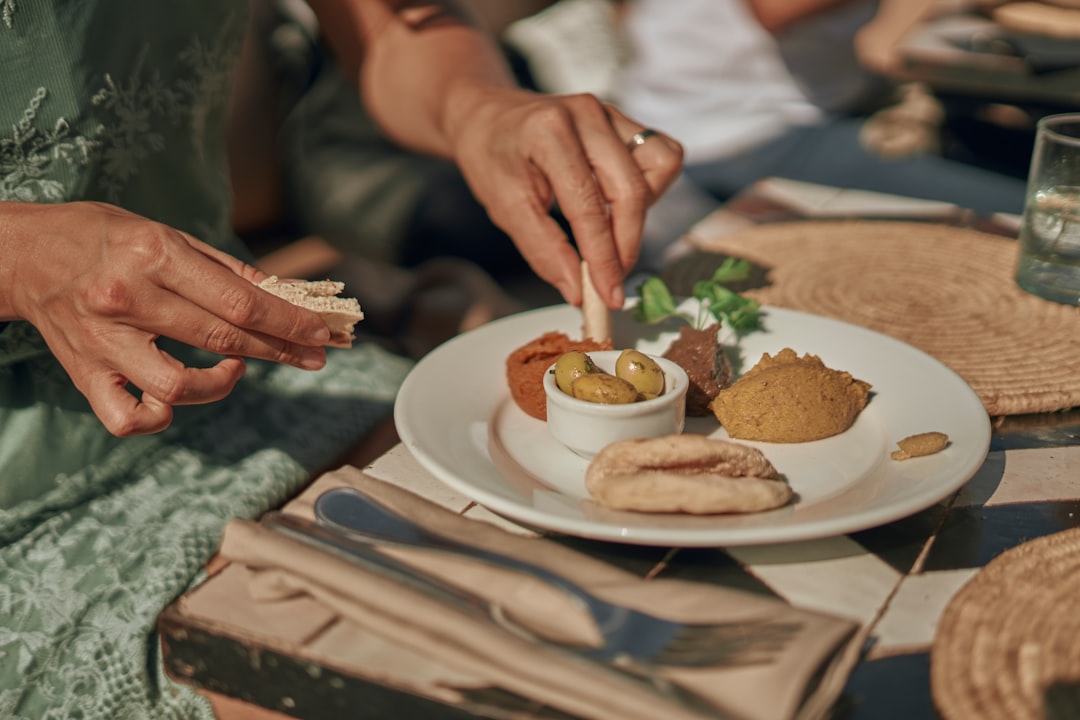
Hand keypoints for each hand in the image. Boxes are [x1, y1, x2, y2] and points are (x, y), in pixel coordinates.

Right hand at [5, 202, 333, 436]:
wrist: (22, 255)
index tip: (320, 335)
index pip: (238, 302)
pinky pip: (126, 418)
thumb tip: (283, 296)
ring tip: (234, 368)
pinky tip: (174, 400)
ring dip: (220, 385)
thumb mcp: (167, 233)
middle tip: (313, 357)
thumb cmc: (104, 238)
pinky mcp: (84, 373)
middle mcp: (127, 299)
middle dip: (279, 352)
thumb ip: (226, 269)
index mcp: (153, 255)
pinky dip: (157, 418)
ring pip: (176, 388)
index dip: (287, 323)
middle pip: (221, 340)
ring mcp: (102, 341)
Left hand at [448, 88, 682, 308]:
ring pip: (659, 168)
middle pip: (632, 190)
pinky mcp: (623, 119)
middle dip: (625, 245)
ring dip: (640, 212)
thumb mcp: (504, 208)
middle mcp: (587, 115)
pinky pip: (661, 156)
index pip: (589, 205)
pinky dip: (648, 188)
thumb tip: (578, 290)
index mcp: (549, 132)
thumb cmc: (491, 157)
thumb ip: (544, 250)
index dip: (602, 257)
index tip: (608, 294)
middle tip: (610, 280)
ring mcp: (610, 113)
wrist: (489, 117)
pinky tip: (616, 203)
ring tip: (607, 229)